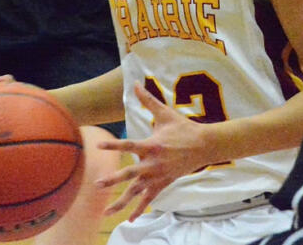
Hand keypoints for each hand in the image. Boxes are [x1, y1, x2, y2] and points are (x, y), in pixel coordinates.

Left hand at [96, 83, 212, 220]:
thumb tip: (135, 84)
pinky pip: (149, 199)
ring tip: (107, 212)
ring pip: (137, 192)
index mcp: (152, 145)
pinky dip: (140, 209)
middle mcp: (153, 164)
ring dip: (121, 202)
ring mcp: (158, 176)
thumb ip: (148, 101)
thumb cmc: (183, 128)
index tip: (98, 145)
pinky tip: (130, 219)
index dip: (113, 145)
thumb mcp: (166, 113)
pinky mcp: (163, 183)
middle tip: (98, 184)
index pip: (129, 145)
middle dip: (113, 180)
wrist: (204, 145)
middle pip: (130, 174)